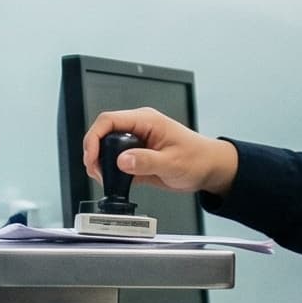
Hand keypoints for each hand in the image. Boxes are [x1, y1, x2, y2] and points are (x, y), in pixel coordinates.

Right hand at [82, 107, 237, 195]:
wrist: (209, 169)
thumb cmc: (198, 159)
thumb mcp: (173, 162)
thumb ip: (147, 161)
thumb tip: (123, 161)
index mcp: (146, 121)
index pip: (109, 120)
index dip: (94, 138)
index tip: (92, 158)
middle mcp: (138, 128)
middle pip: (103, 133)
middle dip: (94, 153)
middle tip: (97, 173)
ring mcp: (136, 142)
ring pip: (106, 148)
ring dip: (100, 164)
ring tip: (104, 179)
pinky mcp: (136, 156)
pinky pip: (115, 160)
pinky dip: (110, 172)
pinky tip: (114, 182)